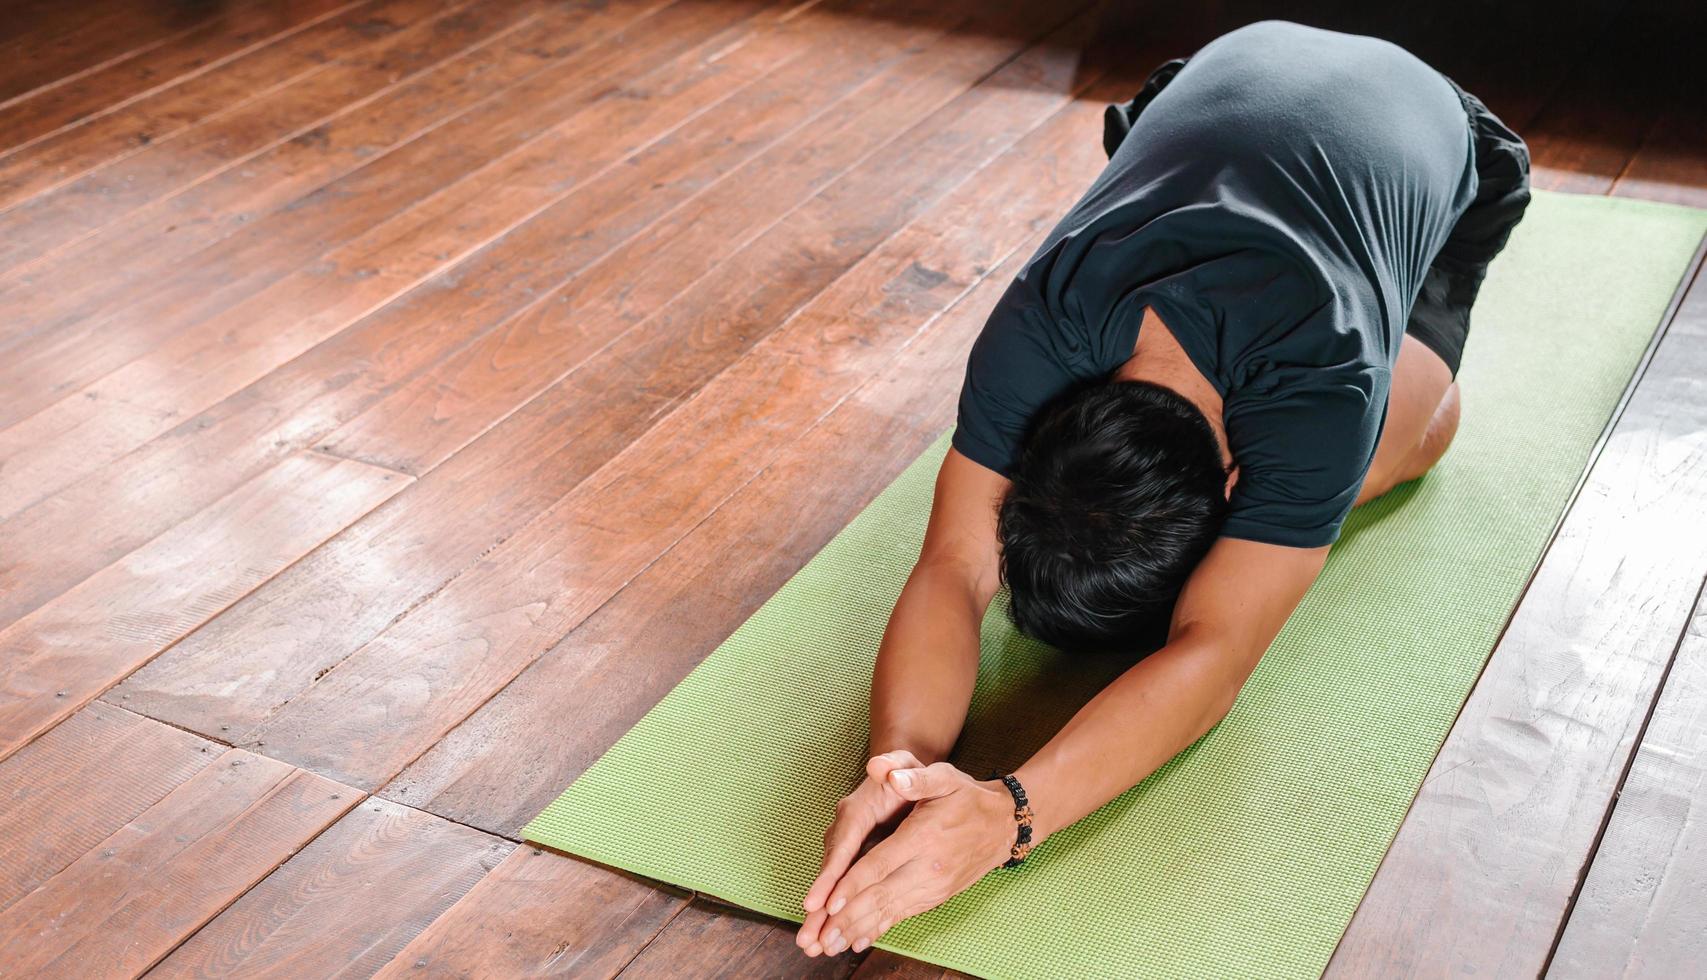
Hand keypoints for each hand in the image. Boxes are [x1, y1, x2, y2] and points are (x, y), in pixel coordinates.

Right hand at [795, 750, 925, 954]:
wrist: (901, 776)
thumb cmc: (906, 771)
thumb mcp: (905, 763)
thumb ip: (895, 765)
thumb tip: (880, 766)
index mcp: (856, 810)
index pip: (841, 845)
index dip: (829, 875)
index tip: (817, 902)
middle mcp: (845, 831)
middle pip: (830, 872)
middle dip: (818, 907)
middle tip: (808, 938)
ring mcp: (847, 846)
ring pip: (833, 884)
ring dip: (821, 915)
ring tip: (812, 946)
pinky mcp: (854, 859)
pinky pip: (843, 887)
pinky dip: (836, 910)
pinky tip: (833, 937)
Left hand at [798, 761, 1015, 956]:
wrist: (1003, 824)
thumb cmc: (968, 797)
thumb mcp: (945, 777)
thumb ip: (915, 776)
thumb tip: (885, 771)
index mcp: (923, 836)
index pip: (881, 863)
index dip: (853, 884)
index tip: (829, 903)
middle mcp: (928, 867)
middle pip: (881, 895)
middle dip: (847, 918)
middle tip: (819, 937)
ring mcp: (934, 885)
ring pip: (890, 911)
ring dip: (858, 929)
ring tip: (829, 946)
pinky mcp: (937, 896)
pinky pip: (903, 915)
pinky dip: (879, 929)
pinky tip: (858, 941)